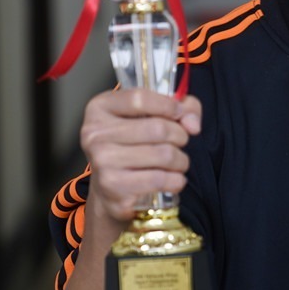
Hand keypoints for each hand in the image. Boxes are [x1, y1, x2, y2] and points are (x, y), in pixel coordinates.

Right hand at [79, 88, 202, 224]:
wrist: (109, 190)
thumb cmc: (131, 146)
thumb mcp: (149, 116)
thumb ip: (180, 108)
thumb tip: (193, 124)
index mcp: (100, 108)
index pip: (139, 98)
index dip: (168, 105)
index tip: (180, 113)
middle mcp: (95, 134)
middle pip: (157, 128)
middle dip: (180, 136)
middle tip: (180, 142)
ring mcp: (103, 161)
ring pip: (164, 155)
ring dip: (181, 160)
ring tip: (177, 162)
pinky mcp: (114, 186)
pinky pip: (161, 179)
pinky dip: (176, 180)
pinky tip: (172, 179)